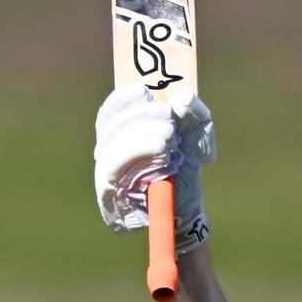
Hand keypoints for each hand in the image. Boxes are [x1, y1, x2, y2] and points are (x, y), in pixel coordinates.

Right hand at [94, 84, 215, 252]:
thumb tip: (182, 96)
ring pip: (112, 144)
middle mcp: (107, 151)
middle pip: (112, 125)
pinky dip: (137, 154)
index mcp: (121, 135)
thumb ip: (193, 112)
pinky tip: (162, 153)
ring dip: (142, 135)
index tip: (143, 91)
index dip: (123, 98)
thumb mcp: (196, 136)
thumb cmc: (186, 169)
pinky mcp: (107, 191)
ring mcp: (105, 171)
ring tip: (170, 138)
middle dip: (142, 116)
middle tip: (169, 117)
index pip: (111, 111)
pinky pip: (113, 167)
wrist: (186, 210)